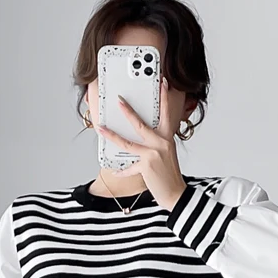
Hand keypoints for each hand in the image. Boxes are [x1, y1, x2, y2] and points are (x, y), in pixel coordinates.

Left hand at [96, 77, 187, 211]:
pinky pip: (129, 167)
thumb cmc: (170, 176)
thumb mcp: (166, 156)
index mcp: (167, 139)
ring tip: (101, 128)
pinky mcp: (146, 165)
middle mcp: (162, 143)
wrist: (176, 194)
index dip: (165, 97)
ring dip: (112, 135)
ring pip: (127, 143)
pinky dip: (122, 170)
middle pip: (141, 124)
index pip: (166, 114)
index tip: (163, 83)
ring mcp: (153, 154)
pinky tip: (115, 171)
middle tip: (119, 100)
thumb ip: (156, 146)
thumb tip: (137, 142)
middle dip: (128, 111)